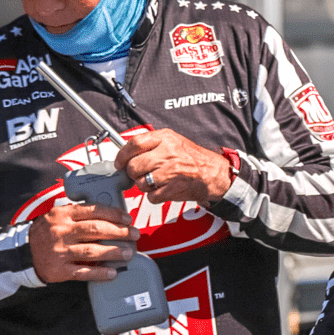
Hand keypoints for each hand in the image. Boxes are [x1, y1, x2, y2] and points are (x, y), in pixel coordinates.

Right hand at [29, 204, 137, 282]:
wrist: (21, 252)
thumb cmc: (46, 232)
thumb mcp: (58, 216)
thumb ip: (79, 214)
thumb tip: (110, 216)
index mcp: (63, 215)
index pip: (93, 211)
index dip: (114, 215)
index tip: (127, 219)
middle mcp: (62, 232)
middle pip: (96, 229)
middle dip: (120, 232)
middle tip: (134, 235)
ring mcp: (60, 252)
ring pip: (92, 251)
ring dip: (114, 252)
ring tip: (128, 253)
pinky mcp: (59, 270)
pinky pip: (83, 272)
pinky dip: (100, 273)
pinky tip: (112, 272)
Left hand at [113, 129, 232, 204]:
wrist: (214, 173)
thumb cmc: (193, 158)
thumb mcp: (173, 141)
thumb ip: (152, 143)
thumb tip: (127, 152)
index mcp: (165, 138)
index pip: (134, 143)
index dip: (123, 155)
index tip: (120, 162)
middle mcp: (167, 153)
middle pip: (134, 166)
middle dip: (134, 173)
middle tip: (142, 173)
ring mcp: (170, 171)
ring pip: (140, 182)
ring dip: (145, 185)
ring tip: (157, 181)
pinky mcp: (173, 188)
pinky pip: (151, 196)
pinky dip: (155, 196)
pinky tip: (164, 189)